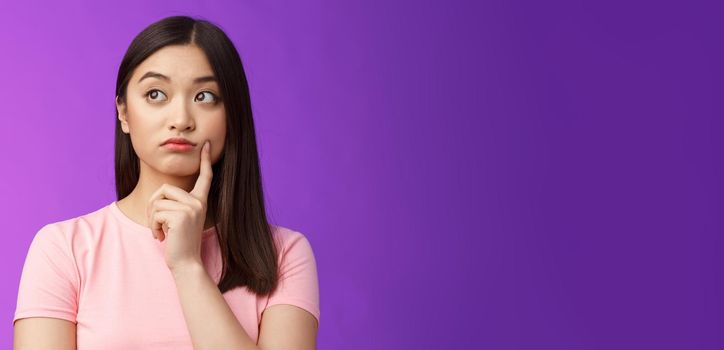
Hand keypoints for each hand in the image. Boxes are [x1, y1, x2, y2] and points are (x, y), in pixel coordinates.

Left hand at [146, 140, 212, 270]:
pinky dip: (152, 226)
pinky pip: (156, 213)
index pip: (205, 177)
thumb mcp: (180, 219)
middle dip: (153, 206)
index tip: (207, 145)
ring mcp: (191, 208)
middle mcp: (198, 202)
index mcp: (200, 201)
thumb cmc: (180, 243)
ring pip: (157, 202)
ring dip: (151, 219)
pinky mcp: (181, 216)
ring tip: (160, 232)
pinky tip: (161, 237)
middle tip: (157, 224)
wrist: (186, 263)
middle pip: (164, 189)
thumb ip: (175, 205)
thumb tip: (160, 194)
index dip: (206, 161)